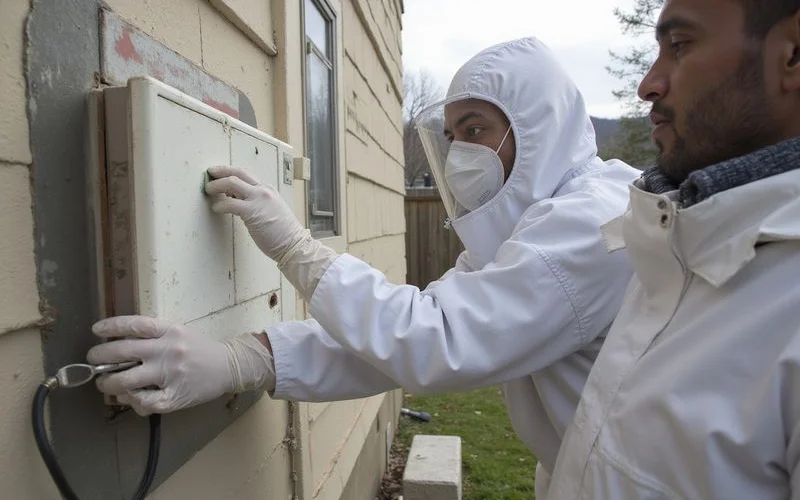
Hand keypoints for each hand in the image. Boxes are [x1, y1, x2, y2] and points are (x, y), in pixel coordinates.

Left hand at [87, 316, 273, 415]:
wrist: (228, 366)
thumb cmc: (199, 349)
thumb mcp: (178, 332)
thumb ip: (152, 336)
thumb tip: (118, 344)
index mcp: (169, 331)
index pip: (134, 325)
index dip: (111, 326)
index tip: (96, 330)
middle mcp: (168, 350)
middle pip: (123, 352)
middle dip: (100, 357)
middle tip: (92, 360)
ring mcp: (171, 374)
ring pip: (126, 381)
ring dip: (108, 383)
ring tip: (105, 384)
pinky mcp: (175, 396)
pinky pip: (144, 402)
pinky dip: (132, 401)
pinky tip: (129, 398)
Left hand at [205, 165, 306, 262]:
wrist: (294, 244)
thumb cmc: (283, 233)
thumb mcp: (272, 210)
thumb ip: (257, 203)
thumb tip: (237, 200)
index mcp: (268, 189)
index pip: (246, 174)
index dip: (231, 171)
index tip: (220, 174)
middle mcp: (263, 190)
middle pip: (238, 172)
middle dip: (221, 170)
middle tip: (210, 173)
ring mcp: (258, 199)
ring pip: (231, 182)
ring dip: (216, 185)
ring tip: (208, 190)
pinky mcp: (251, 212)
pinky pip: (229, 203)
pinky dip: (219, 205)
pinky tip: (216, 208)